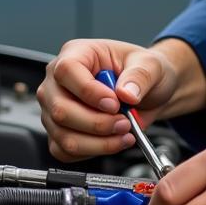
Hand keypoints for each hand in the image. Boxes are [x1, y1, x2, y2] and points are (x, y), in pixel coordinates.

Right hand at [37, 39, 179, 161]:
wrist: (148, 93)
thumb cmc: (142, 72)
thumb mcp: (151, 64)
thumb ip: (140, 75)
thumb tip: (126, 93)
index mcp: (76, 53)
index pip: (67, 71)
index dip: (89, 92)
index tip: (115, 104)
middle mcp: (58, 81)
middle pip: (60, 109)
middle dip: (97, 123)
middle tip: (124, 122)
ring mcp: (54, 108)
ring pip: (63, 135)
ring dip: (98, 142)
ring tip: (124, 133)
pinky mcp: (59, 132)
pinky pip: (65, 151)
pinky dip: (92, 151)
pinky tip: (113, 141)